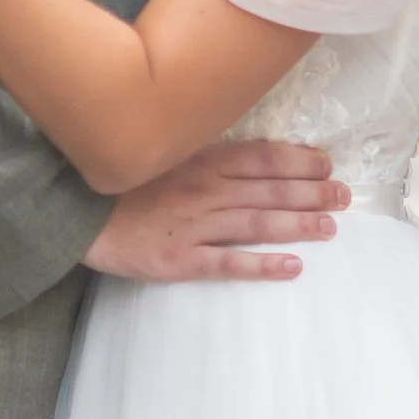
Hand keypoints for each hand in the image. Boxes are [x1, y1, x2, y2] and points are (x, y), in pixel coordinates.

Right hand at [84, 141, 347, 282]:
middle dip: (312, 192)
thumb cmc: (121, 181)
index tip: (326, 165)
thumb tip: (248, 151)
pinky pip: (229, 263)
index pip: (263, 157)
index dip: (299, 161)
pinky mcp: (181, 259)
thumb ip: (203, 152)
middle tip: (344, 196)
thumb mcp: (163, 153)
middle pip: (271, 190)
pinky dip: (263, 265)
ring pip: (259, 223)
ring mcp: (195, 226)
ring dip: (299, 225)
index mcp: (202, 160)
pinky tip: (292, 267)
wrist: (75, 211)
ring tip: (329, 228)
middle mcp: (206, 190)